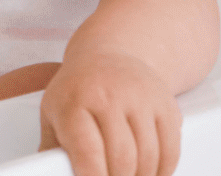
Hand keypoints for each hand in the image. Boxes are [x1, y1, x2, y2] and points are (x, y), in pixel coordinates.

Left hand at [38, 50, 181, 175]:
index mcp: (74, 102)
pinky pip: (171, 150)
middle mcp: (108, 95)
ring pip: (148, 157)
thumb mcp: (53, 113)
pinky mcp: (164, 103)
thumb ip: (51, 148)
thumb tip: (49, 173)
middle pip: (123, 159)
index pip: (88, 152)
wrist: (105, 56)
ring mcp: (139, 97)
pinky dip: (163, 170)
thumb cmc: (76, 92)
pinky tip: (149, 173)